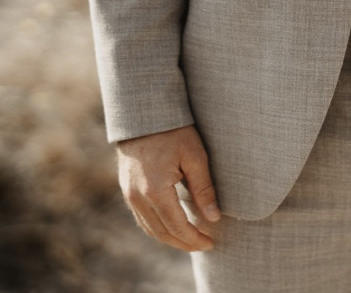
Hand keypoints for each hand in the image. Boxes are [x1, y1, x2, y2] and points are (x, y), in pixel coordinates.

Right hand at [116, 125, 220, 251]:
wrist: (143, 115)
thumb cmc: (174, 132)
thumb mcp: (195, 157)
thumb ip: (204, 189)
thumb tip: (214, 217)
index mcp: (156, 191)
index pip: (177, 227)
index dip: (194, 239)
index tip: (210, 243)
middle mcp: (138, 197)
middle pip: (162, 232)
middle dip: (183, 243)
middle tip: (204, 245)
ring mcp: (129, 194)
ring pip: (149, 228)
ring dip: (170, 238)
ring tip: (190, 240)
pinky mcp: (127, 189)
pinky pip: (142, 218)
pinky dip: (157, 228)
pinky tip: (172, 227)